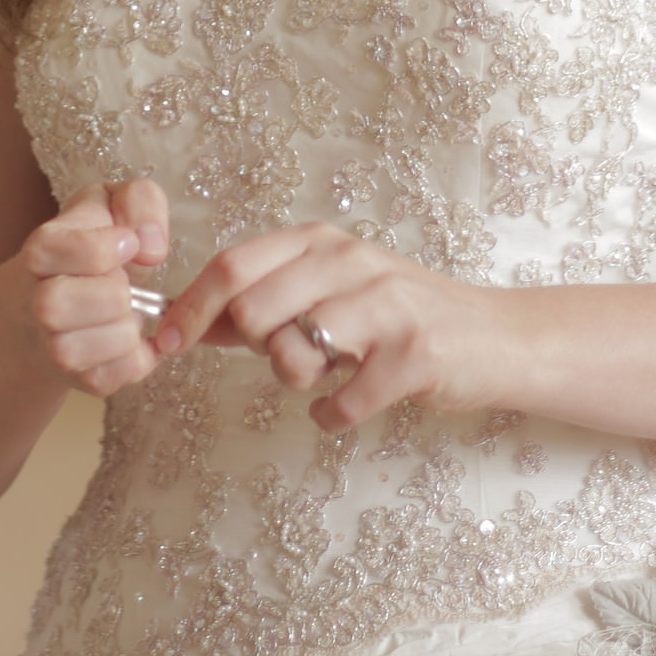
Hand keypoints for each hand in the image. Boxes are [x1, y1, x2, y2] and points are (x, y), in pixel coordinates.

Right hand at [22, 179, 170, 397]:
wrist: (65, 297)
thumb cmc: (96, 244)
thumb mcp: (115, 203)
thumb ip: (139, 200)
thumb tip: (150, 246)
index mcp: (43, 250)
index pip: (73, 251)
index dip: (108, 247)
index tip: (126, 244)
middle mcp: (36, 301)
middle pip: (79, 301)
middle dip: (116, 291)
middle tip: (124, 285)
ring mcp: (52, 346)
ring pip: (93, 345)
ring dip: (126, 328)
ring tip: (127, 312)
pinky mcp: (78, 379)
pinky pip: (116, 375)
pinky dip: (139, 356)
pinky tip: (133, 336)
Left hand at [159, 222, 496, 430]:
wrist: (493, 338)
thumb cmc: (400, 316)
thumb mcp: (331, 290)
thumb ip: (264, 300)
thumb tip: (188, 320)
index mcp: (322, 241)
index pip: (233, 265)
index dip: (189, 309)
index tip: (162, 345)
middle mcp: (351, 262)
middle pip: (252, 312)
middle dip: (257, 348)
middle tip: (292, 354)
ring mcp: (385, 306)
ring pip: (291, 353)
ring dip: (297, 379)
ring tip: (326, 374)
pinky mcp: (413, 355)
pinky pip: (339, 401)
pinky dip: (331, 414)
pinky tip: (346, 404)